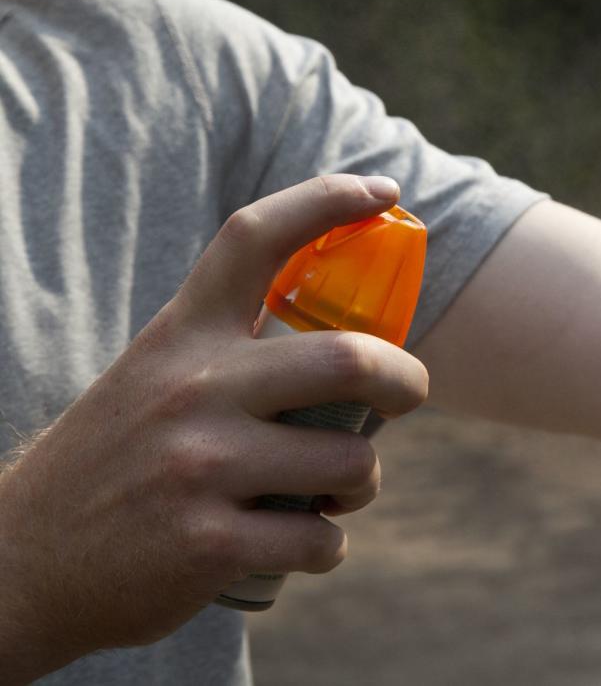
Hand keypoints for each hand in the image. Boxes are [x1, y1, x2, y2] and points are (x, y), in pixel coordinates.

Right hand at [0, 175, 428, 680]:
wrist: (21, 566)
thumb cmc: (115, 463)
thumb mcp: (154, 377)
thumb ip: (230, 353)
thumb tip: (349, 349)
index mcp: (180, 335)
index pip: (256, 237)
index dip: (328, 199)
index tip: (382, 189)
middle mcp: (191, 389)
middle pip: (349, 359)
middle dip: (406, 381)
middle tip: (408, 395)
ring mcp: (198, 468)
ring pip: (351, 461)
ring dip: (363, 482)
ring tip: (336, 492)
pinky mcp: (206, 545)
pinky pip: (320, 540)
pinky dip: (329, 545)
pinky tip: (303, 541)